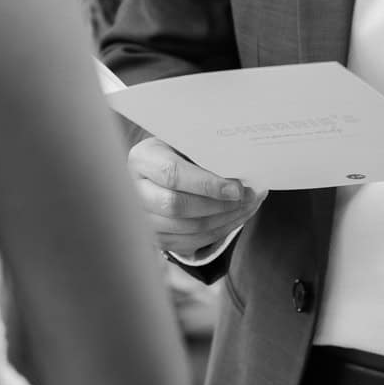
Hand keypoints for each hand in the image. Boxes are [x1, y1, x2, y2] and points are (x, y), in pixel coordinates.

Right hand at [128, 136, 266, 259]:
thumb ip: (205, 152)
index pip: (172, 174)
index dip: (207, 184)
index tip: (237, 188)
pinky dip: (218, 232)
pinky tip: (236, 217)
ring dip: (225, 220)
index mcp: (142, 159)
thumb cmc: (179, 151)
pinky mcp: (156, 238)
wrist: (162, 168)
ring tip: (248, 206)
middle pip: (176, 206)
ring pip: (187, 228)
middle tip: (247, 197)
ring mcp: (143, 219)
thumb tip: (240, 168)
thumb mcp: (186, 143)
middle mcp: (135, 191)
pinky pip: (190, 242)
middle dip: (218, 205)